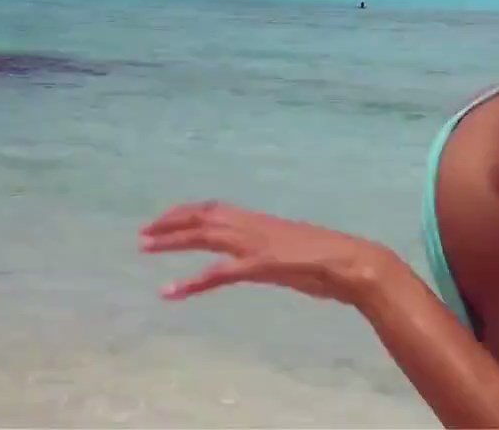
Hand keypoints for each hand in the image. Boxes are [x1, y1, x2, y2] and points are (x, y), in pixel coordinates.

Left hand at [139, 199, 399, 304]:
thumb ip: (273, 253)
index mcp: (261, 222)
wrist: (355, 263)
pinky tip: (171, 290)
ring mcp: (256, 244)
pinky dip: (192, 280)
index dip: (187, 212)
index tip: (165, 219)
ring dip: (172, 240)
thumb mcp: (294, 252)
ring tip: (145, 247)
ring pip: (204, 235)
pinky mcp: (261, 265)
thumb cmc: (332, 262)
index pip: (216, 209)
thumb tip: (264, 259)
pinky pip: (219, 272)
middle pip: (202, 217)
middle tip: (143, 233)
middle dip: (170, 222)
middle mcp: (254, 226)